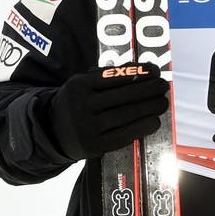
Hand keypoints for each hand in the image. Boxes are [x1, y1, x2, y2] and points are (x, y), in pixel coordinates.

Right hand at [46, 63, 168, 159]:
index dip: (138, 72)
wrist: (51, 130)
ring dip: (150, 108)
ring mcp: (87, 127)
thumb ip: (106, 76)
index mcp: (78, 86)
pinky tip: (155, 121)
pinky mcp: (94, 146)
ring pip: (126, 115)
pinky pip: (123, 136)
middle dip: (149, 89)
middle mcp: (81, 105)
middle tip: (164, 86)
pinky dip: (142, 127)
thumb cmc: (76, 102)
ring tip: (163, 102)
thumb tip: (141, 69)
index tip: (155, 70)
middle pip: (123, 96)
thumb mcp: (82, 84)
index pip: (114, 76)